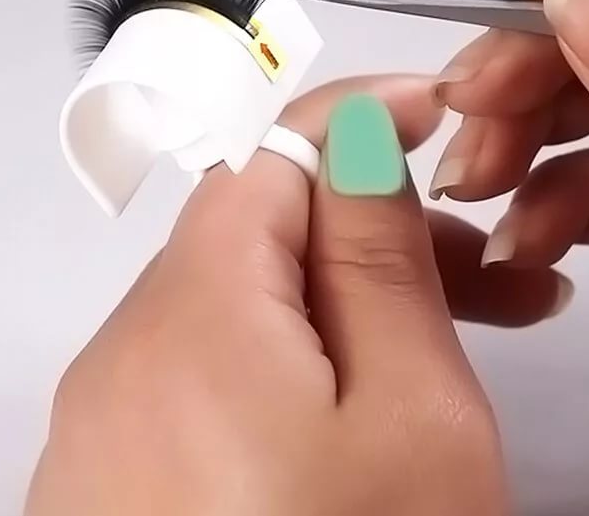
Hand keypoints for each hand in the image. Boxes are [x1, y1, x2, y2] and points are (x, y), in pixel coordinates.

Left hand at [25, 75, 569, 515]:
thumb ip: (378, 258)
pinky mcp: (113, 476)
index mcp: (191, 309)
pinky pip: (204, 375)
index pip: (270, 154)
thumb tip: (359, 142)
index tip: (433, 112)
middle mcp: (124, 351)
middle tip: (483, 264)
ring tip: (447, 338)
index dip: (356, 119)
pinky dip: (283, 364)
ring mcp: (106, 419)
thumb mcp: (408, 414)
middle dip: (369, 229)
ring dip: (335, 300)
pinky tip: (351, 404)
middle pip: (254, 234)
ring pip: (236, 306)